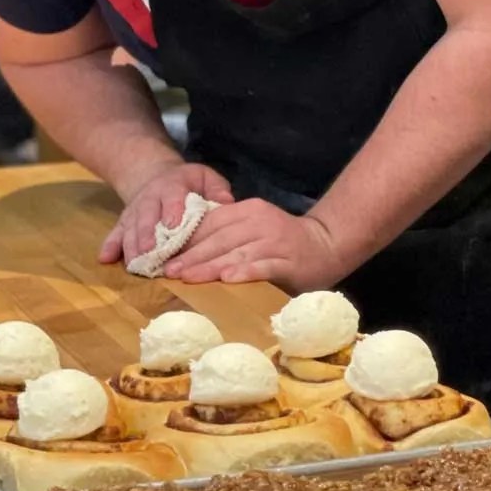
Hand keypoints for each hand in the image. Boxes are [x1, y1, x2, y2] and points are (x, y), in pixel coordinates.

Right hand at [99, 161, 233, 266]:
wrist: (156, 175)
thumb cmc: (188, 183)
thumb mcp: (205, 177)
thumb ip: (217, 189)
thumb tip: (228, 203)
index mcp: (172, 185)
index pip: (172, 196)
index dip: (171, 209)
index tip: (173, 225)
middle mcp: (150, 197)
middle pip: (146, 214)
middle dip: (147, 232)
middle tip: (150, 251)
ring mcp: (135, 211)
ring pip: (130, 227)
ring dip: (131, 245)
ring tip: (134, 263)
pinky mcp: (124, 223)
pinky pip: (115, 233)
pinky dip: (110, 246)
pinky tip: (104, 259)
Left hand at [165, 201, 343, 289]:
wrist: (328, 243)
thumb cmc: (282, 242)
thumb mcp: (252, 229)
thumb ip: (226, 234)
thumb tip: (186, 250)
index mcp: (247, 210)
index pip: (209, 224)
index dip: (185, 240)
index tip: (162, 255)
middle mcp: (259, 222)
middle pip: (218, 239)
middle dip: (190, 256)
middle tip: (166, 271)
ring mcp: (275, 241)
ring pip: (236, 252)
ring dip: (209, 266)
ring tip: (186, 278)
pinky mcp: (289, 261)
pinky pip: (264, 266)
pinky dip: (245, 272)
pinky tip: (227, 280)